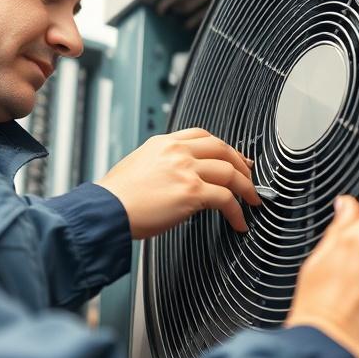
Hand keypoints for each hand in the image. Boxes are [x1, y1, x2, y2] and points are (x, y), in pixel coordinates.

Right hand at [95, 128, 261, 239]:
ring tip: (252, 201)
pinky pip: (226, 199)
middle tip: (249, 178)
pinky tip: (239, 221)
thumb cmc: (116, 197)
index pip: (203, 136)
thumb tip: (179, 180)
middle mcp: (177, 151)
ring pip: (230, 172)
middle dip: (241, 164)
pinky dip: (238, 211)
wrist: (106, 210)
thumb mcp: (138, 167)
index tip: (233, 158)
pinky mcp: (191, 191)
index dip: (224, 148)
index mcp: (164, 143)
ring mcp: (186, 169)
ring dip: (246, 188)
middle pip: (223, 149)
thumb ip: (162, 166)